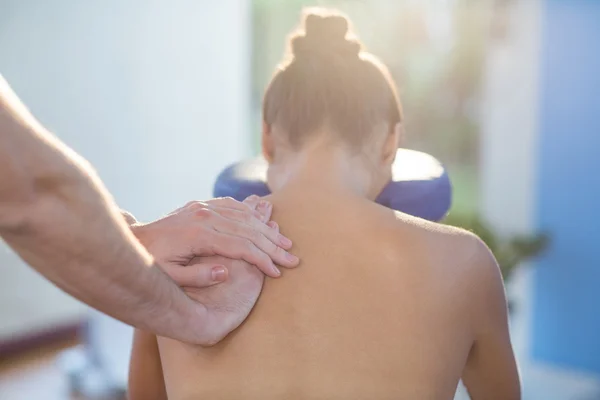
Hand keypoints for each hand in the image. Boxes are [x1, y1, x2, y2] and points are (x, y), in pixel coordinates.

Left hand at [130, 196, 298, 278]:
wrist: (133, 239)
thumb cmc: (149, 264)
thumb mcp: (167, 278)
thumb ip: (197, 277)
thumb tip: (226, 272)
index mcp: (200, 235)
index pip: (242, 246)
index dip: (263, 260)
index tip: (278, 272)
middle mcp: (205, 216)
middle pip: (249, 230)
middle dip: (273, 246)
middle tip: (292, 259)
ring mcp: (204, 208)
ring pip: (245, 216)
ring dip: (268, 229)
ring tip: (285, 242)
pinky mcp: (202, 206)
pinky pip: (234, 206)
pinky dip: (252, 214)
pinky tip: (264, 221)